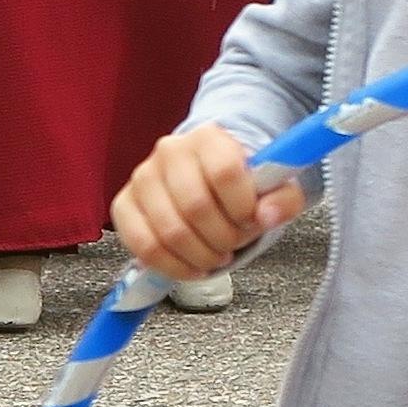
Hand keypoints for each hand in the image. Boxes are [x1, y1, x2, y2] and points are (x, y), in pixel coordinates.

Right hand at [112, 124, 303, 280]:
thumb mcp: (276, 188)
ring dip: (200, 255)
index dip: (243, 207)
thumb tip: (266, 217)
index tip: (252, 221)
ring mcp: (142, 178)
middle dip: (223, 238)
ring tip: (216, 257)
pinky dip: (171, 265)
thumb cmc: (242, 185)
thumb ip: (283, 199)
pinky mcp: (124, 204)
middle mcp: (170, 151)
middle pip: (196, 206)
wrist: (209, 177)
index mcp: (210, 138)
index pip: (225, 172)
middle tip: (234, 245)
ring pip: (169, 230)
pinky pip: (142, 245)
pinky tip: (192, 267)